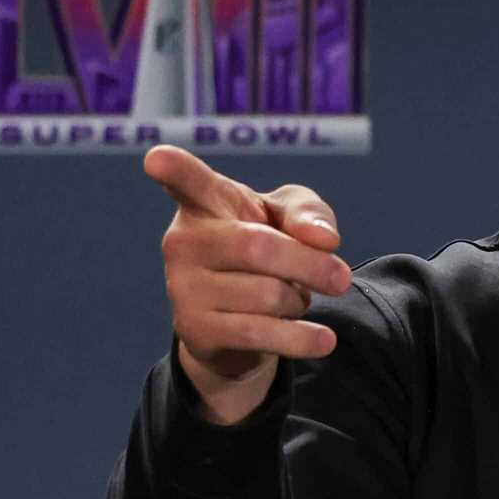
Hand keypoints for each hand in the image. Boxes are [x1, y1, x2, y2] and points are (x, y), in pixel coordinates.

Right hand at [144, 144, 352, 423]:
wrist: (241, 322)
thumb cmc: (268, 247)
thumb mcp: (291, 218)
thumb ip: (309, 214)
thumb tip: (322, 239)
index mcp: (206, 203)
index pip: (190, 182)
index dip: (174, 169)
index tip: (157, 158)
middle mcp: (184, 242)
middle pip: (259, 247)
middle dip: (310, 265)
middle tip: (341, 278)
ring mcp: (183, 287)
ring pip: (267, 294)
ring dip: (300, 300)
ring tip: (294, 299)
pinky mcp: (194, 329)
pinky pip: (259, 333)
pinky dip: (301, 338)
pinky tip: (324, 341)